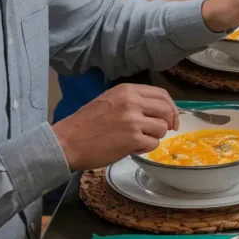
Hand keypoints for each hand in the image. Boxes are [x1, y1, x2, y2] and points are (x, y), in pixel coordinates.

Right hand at [52, 84, 178, 170]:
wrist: (67, 142)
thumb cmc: (86, 123)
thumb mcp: (110, 100)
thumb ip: (133, 101)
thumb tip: (158, 109)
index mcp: (127, 91)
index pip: (161, 94)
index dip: (171, 107)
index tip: (171, 117)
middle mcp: (132, 102)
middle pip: (166, 110)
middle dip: (169, 122)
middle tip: (166, 130)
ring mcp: (133, 121)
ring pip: (161, 128)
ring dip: (154, 136)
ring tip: (139, 139)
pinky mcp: (132, 139)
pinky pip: (153, 144)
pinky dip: (146, 148)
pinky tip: (133, 147)